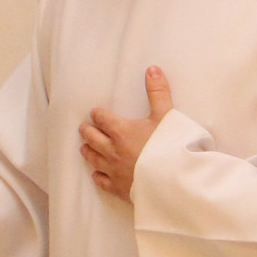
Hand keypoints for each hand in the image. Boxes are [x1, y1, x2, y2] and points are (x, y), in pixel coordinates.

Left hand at [80, 67, 172, 201]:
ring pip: (93, 158)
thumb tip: (152, 69)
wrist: (173, 180)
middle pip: (93, 138)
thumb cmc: (170, 147)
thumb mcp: (166, 116)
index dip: (98, 115)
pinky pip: (102, 181)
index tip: (95, 113)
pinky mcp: (119, 188)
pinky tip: (96, 175)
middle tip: (83, 128)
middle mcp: (112, 150)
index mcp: (121, 131)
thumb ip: (158, 92)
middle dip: (87, 131)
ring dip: (88, 151)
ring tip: (84, 147)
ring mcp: (114, 170)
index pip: (102, 119)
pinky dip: (97, 176)